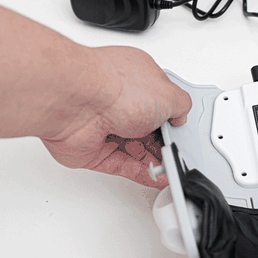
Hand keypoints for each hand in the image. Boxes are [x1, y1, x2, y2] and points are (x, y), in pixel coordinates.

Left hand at [40, 46, 190, 188]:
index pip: (159, 100)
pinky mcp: (94, 150)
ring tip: (172, 170)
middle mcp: (119, 100)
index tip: (182, 132)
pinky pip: (122, 166)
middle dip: (165, 143)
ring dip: (156, 161)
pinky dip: (141, 173)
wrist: (76, 104)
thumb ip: (181, 106)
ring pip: (136, 149)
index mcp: (136, 79)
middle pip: (148, 128)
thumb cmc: (114, 88)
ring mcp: (105, 125)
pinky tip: (157, 178)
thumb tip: (181, 116)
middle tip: (179, 154)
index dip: (172, 118)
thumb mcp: (169, 94)